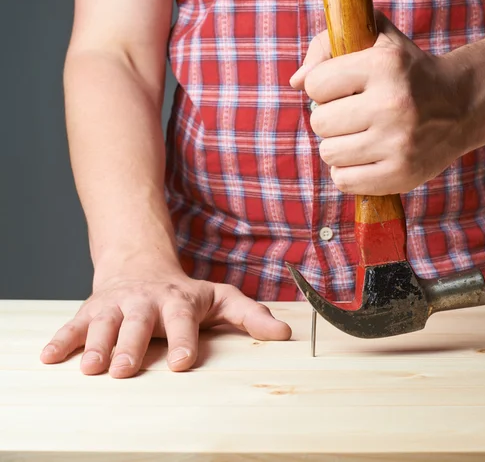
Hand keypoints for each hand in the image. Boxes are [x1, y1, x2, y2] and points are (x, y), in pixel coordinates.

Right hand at [40, 263, 291, 377]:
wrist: (140, 267)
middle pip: (137, 324)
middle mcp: (145, 302)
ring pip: (103, 324)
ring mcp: (116, 306)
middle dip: (129, 346)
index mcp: (178, 301)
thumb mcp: (220, 298)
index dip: (183, 341)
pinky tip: (49, 357)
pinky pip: (74, 325)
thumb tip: (284, 335)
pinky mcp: (92, 310)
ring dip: (94, 344)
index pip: (182, 321)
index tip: (184, 363)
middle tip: (123, 369)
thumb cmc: (184, 292)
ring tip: (90, 367)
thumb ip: (250, 316)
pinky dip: (62, 340)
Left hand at [290, 11, 471, 195]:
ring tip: (359, 136)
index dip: (323, 87)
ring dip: (337, 146)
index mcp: (385, 65)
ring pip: (328, 153)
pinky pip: (343, 181)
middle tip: (352, 115)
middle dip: (329, 118)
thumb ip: (328, 46)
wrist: (463, 105)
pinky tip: (364, 158)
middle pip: (318, 122)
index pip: (315, 85)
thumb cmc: (407, 71)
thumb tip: (295, 82)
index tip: (342, 89)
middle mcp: (392, 104)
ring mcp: (398, 144)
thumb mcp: (376, 39)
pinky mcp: (401, 175)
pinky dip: (347, 171)